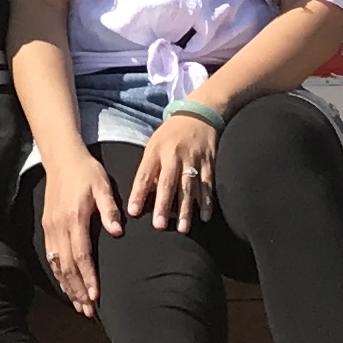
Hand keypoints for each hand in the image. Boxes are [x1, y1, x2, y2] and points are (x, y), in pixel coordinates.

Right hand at [39, 156, 118, 313]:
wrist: (62, 159)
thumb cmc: (86, 172)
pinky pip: (51, 258)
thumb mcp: (102, 185)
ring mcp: (50, 228)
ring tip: (80, 306)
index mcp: (74, 217)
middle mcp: (59, 226)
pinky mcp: (47, 228)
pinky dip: (59, 276)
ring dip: (68, 287)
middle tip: (89, 311)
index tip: (96, 295)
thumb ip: (109, 209)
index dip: (88, 277)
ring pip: (57, 265)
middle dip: (78, 290)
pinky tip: (68, 287)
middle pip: (66, 266)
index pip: (80, 254)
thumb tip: (117, 231)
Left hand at [129, 106, 217, 230]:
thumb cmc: (171, 135)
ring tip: (183, 228)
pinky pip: (208, 184)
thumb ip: (150, 168)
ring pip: (189, 187)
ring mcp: (193, 158)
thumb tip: (144, 196)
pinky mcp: (210, 162)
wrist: (199, 114)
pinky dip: (207, 201)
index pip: (145, 175)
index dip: (139, 193)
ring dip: (186, 209)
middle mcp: (174, 155)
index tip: (133, 212)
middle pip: (168, 183)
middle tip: (159, 226)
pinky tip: (205, 217)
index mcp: (156, 151)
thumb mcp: (154, 145)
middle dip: (163, 205)